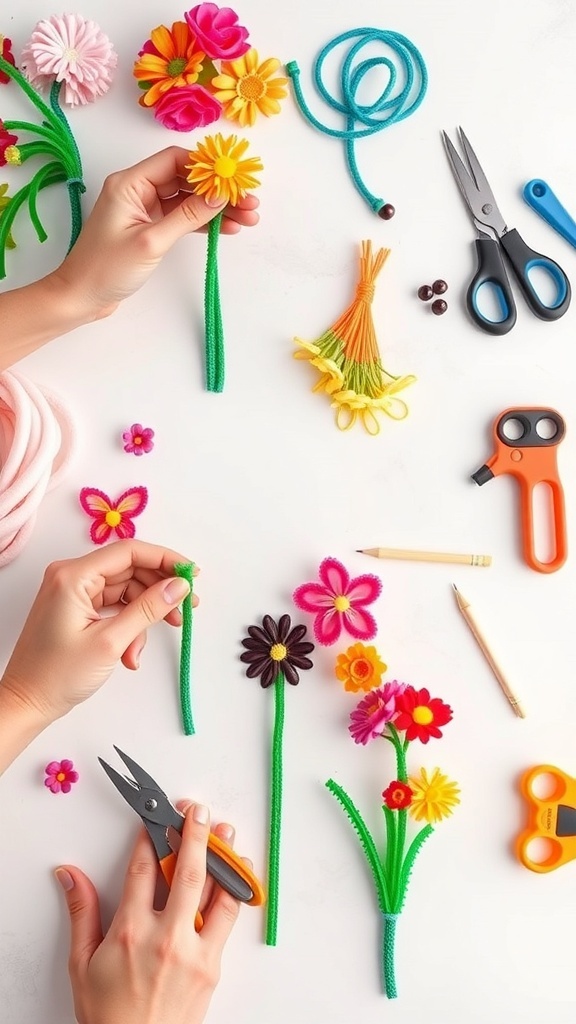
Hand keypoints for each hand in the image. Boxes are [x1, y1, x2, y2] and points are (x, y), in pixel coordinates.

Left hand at [0, 540, 196, 723]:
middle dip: (158, 591)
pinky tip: (131, 653)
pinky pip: (114, 606)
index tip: (191, 573)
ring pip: (125, 591)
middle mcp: (72, 576)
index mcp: (73, 576)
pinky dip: (128, 626)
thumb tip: (179, 586)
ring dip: (143, 616)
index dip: (164, 559)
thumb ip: (148, 610)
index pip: (129, 552)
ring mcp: (74, 592)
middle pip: (129, 570)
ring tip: (144, 648)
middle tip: (187, 608)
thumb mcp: (111, 641)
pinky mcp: (77, 608)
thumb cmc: (57, 675)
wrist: (27, 703)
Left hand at [54, 146, 259, 319]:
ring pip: (188, 200)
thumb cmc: (106, 268)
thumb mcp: (151, 242)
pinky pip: (182, 218)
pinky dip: (204, 223)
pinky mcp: (150, 227)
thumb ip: (187, 217)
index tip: (235, 178)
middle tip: (249, 201)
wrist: (83, 297)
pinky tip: (227, 228)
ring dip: (217, 208)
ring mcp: (144, 209)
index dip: (207, 166)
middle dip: (218, 190)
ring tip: (248, 217)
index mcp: (130, 183)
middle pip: (186, 179)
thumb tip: (219, 195)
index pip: (175, 160)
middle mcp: (137, 189)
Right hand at [57, 803, 242, 1023]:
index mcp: (130, 932)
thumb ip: (82, 913)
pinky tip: (237, 874)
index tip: (154, 820)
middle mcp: (165, 937)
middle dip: (194, 835)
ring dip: (223, 858)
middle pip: (186, 872)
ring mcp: (193, 952)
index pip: (143, 870)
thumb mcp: (82, 964)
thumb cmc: (108, 1014)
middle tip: (198, 811)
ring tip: (226, 831)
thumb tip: (70, 875)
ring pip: (216, 892)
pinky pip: (228, 919)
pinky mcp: (212, 966)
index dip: (150, 839)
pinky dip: (235, 892)